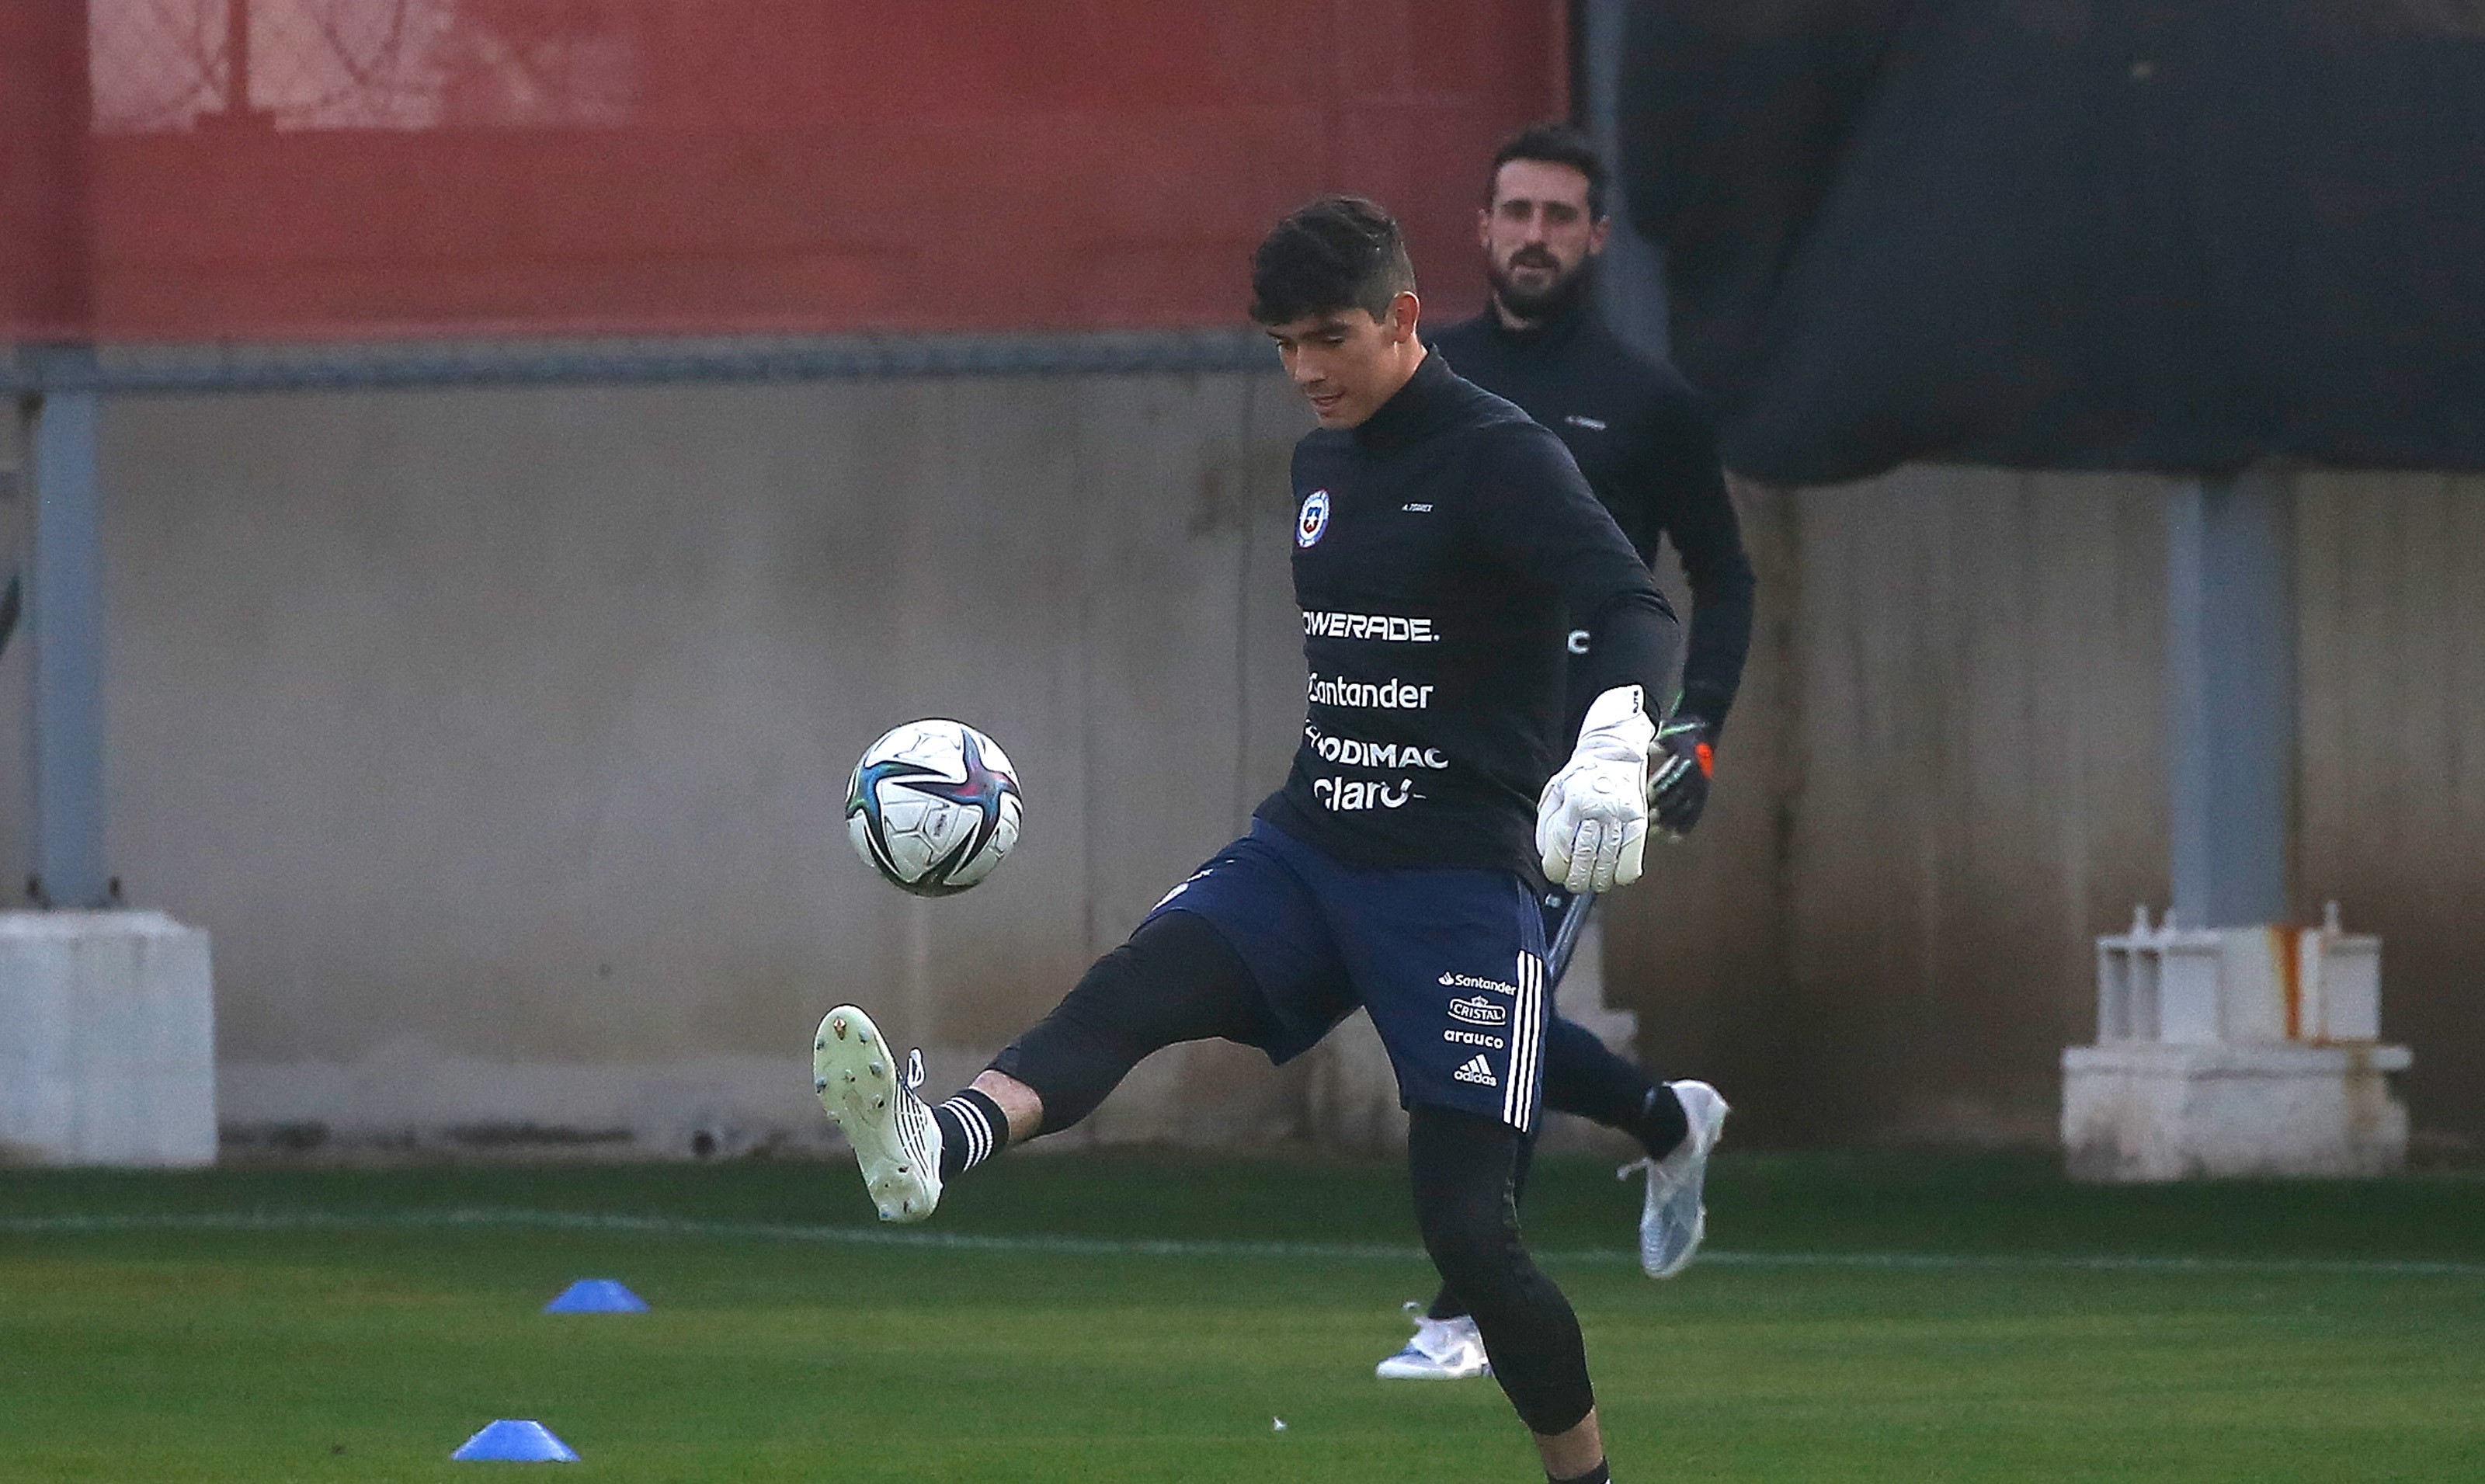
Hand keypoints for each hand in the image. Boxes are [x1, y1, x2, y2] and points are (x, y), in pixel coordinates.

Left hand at [1536, 685, 1652, 892]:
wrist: (1616, 754)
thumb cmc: (1581, 778)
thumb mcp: (1556, 791)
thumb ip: (1547, 823)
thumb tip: (1546, 855)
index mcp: (1573, 802)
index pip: (1560, 845)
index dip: (1555, 868)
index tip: (1555, 873)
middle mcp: (1597, 809)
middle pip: (1584, 857)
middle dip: (1576, 879)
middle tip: (1574, 883)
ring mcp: (1620, 816)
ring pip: (1608, 863)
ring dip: (1598, 881)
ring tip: (1592, 881)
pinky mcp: (1639, 821)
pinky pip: (1632, 860)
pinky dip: (1622, 875)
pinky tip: (1614, 875)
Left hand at [1649, 716, 1714, 840]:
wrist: (1702, 730)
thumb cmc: (1679, 733)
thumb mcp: (1669, 733)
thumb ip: (1660, 742)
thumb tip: (1652, 747)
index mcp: (1687, 761)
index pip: (1670, 778)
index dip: (1658, 789)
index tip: (1645, 800)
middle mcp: (1694, 776)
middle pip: (1677, 797)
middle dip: (1663, 810)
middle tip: (1649, 822)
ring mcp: (1699, 786)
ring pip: (1685, 808)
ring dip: (1672, 822)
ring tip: (1658, 834)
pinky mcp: (1701, 793)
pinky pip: (1695, 813)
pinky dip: (1685, 826)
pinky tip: (1675, 838)